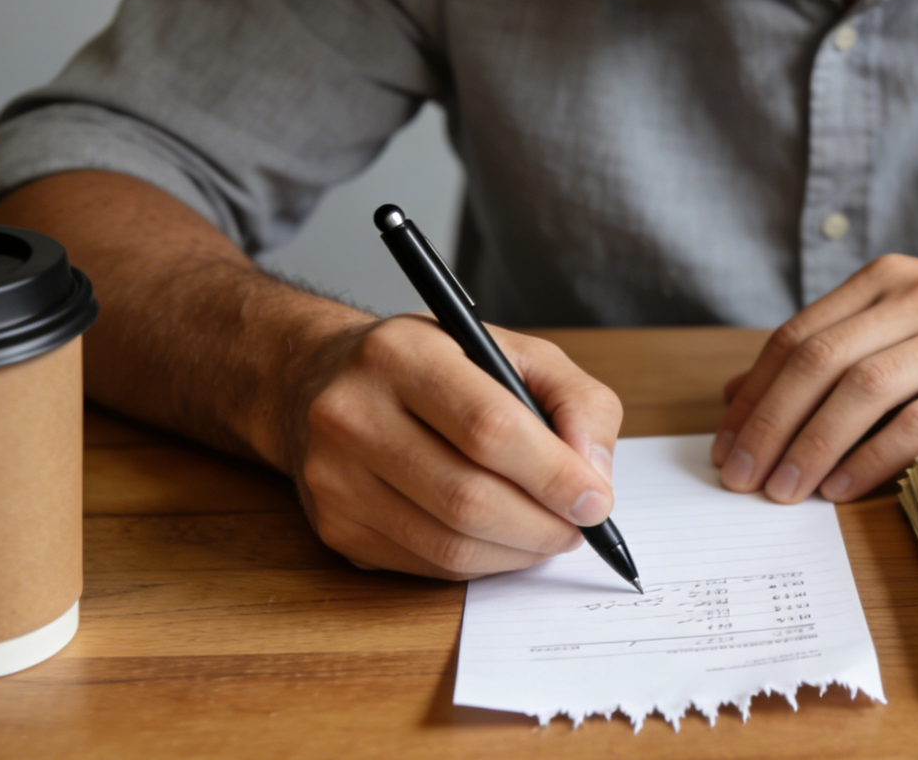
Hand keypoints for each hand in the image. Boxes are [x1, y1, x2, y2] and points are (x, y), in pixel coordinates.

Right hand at [282, 315, 622, 578]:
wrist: (321, 382)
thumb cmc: (434, 365)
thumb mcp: (512, 351)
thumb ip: (574, 401)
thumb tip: (595, 476)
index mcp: (401, 354)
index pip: (489, 427)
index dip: (553, 474)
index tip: (596, 500)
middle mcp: (352, 413)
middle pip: (468, 497)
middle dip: (542, 524)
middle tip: (580, 526)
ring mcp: (334, 477)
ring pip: (449, 544)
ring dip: (518, 552)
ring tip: (549, 534)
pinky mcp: (335, 528)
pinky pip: (427, 565)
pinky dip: (482, 563)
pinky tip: (502, 540)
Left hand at [711, 254, 917, 503]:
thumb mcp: (912, 321)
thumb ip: (833, 350)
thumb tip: (738, 395)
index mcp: (888, 281)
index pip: (797, 336)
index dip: (753, 393)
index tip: (725, 442)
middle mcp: (917, 299)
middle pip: (816, 361)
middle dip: (768, 423)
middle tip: (739, 474)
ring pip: (859, 390)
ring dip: (810, 446)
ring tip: (782, 490)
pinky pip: (915, 422)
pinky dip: (870, 459)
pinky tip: (843, 488)